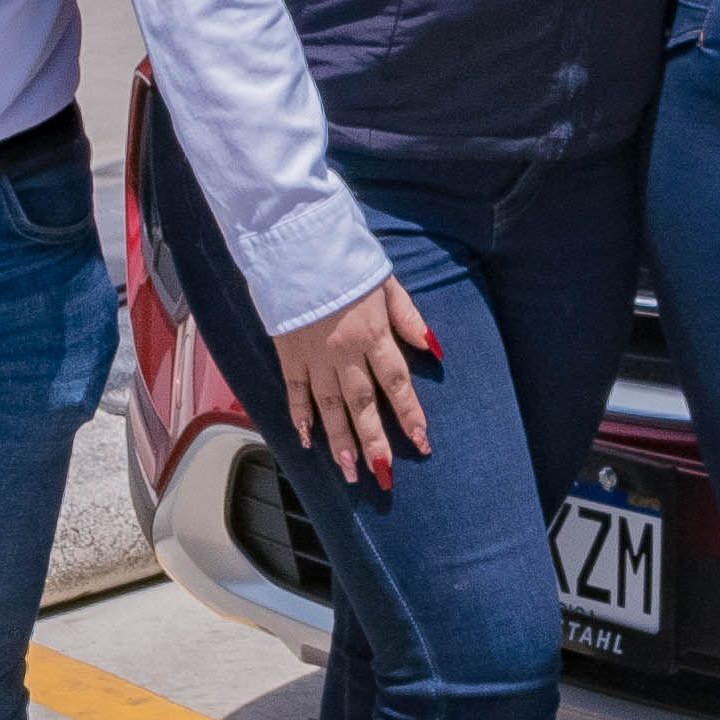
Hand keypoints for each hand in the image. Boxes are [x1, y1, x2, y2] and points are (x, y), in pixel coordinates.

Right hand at [275, 277, 440, 491]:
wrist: (295, 245)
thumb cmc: (346, 261)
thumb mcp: (386, 282)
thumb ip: (408, 318)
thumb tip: (432, 348)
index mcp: (372, 333)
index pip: (396, 382)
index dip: (410, 414)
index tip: (421, 442)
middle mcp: (344, 352)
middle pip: (362, 404)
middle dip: (374, 441)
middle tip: (382, 474)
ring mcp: (313, 356)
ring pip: (328, 406)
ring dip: (339, 441)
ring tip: (349, 471)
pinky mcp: (288, 353)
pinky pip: (294, 391)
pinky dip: (300, 416)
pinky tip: (306, 440)